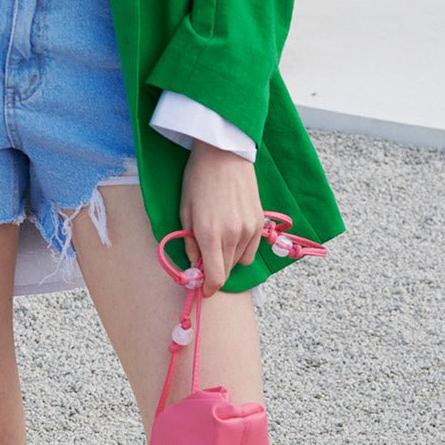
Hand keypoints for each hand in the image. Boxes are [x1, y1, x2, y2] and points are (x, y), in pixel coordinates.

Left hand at [179, 141, 266, 296]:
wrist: (224, 154)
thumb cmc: (198, 180)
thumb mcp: (185, 211)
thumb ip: (189, 242)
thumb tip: (194, 266)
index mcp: (209, 234)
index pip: (214, 277)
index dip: (208, 288)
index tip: (203, 290)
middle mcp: (232, 235)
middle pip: (226, 271)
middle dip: (214, 271)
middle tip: (204, 260)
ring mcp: (249, 230)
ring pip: (239, 262)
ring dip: (227, 259)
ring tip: (218, 239)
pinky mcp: (260, 223)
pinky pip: (251, 250)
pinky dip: (241, 249)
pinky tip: (232, 233)